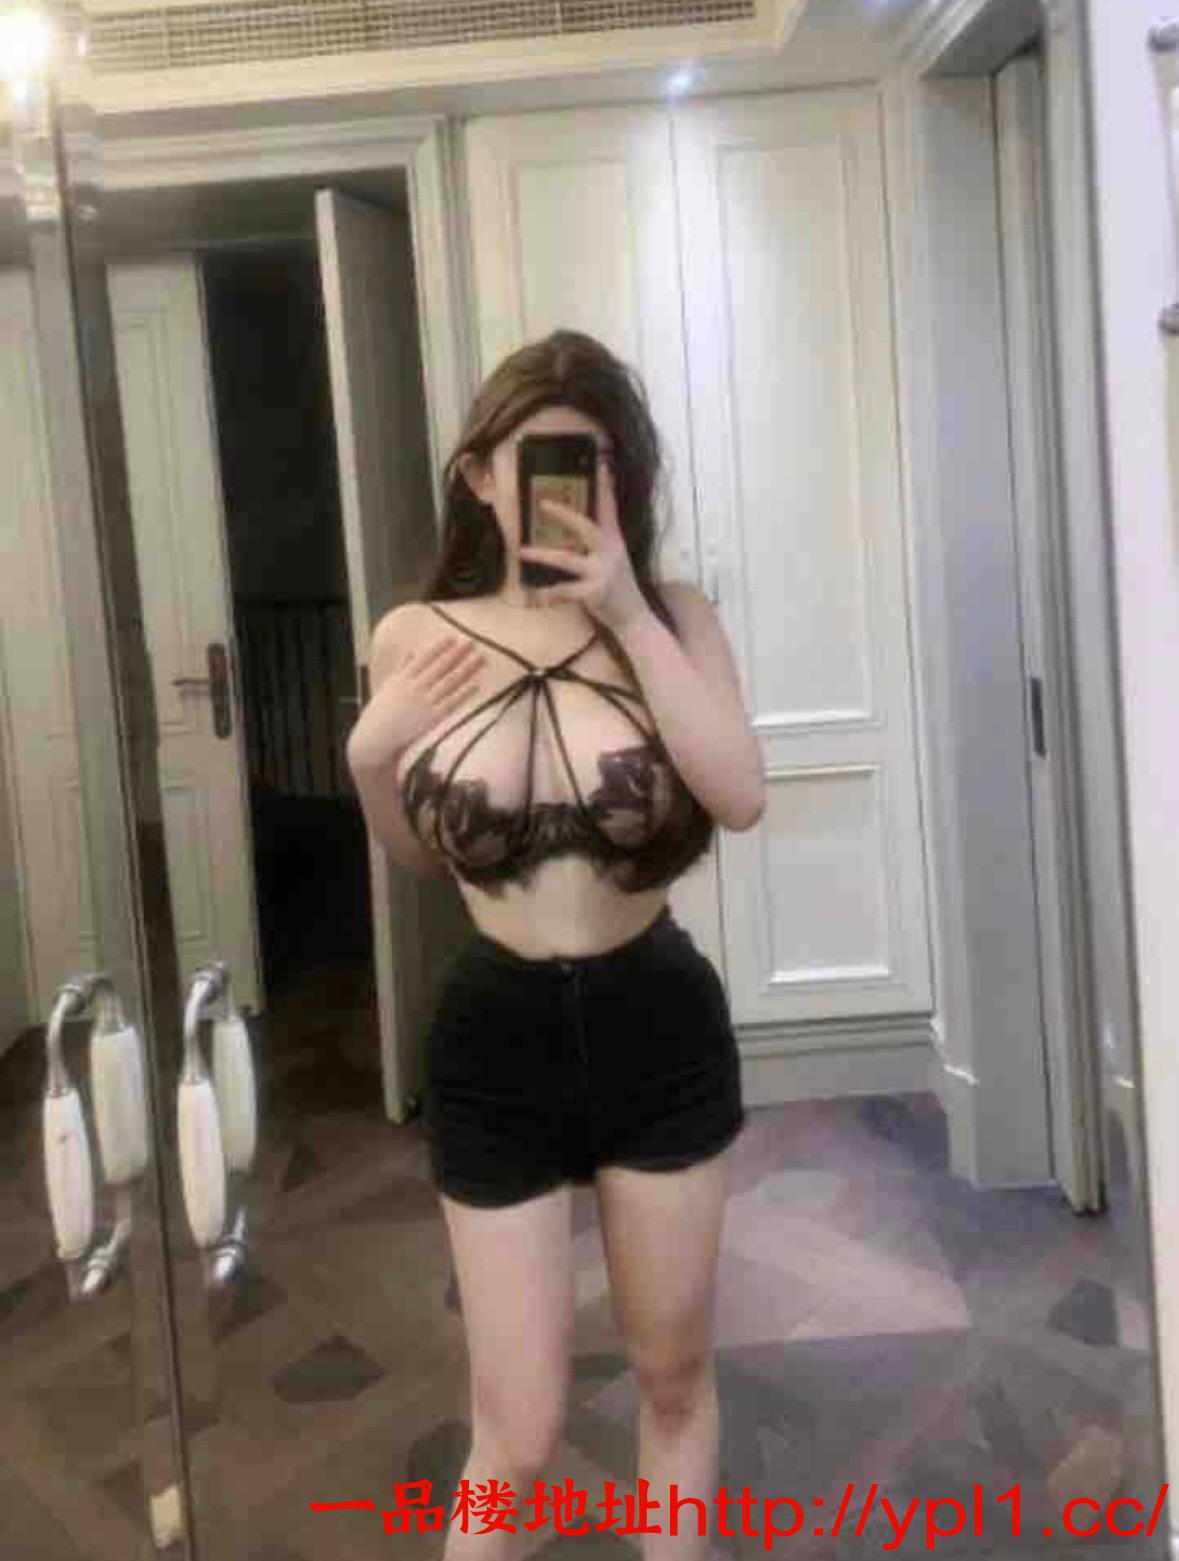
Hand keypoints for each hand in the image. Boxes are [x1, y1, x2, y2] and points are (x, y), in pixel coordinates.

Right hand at [352, 634, 485, 766]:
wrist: (375, 737)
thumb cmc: (381, 712)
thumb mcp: (388, 686)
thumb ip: (401, 668)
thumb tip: (412, 652)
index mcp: (403, 678)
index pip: (425, 658)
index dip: (440, 647)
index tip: (453, 637)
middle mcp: (414, 687)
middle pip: (440, 667)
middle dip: (457, 654)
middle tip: (472, 642)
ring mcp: (424, 703)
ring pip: (449, 682)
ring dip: (466, 669)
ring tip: (480, 659)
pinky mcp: (431, 719)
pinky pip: (451, 703)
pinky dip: (464, 693)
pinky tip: (476, 685)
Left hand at [518, 468, 649, 631]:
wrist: (633, 617)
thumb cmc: (617, 586)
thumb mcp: (613, 559)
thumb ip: (596, 543)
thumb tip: (573, 527)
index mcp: (614, 541)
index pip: (609, 509)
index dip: (605, 487)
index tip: (602, 464)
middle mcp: (610, 552)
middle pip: (586, 527)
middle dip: (564, 515)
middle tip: (543, 504)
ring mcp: (602, 572)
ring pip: (567, 560)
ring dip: (542, 555)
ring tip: (522, 551)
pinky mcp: (594, 592)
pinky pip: (564, 591)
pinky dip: (547, 594)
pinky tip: (533, 594)